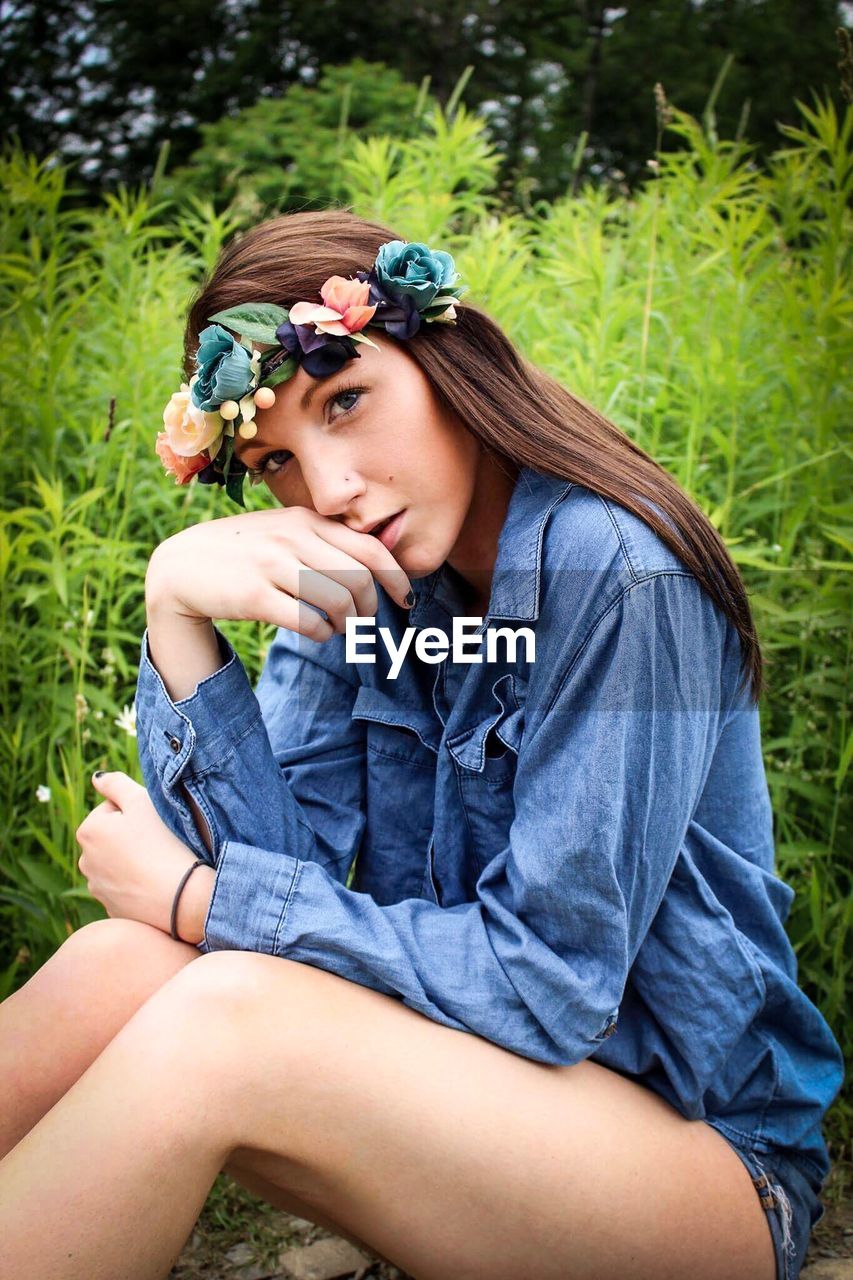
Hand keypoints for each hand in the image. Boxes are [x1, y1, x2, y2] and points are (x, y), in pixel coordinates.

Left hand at [75, 772, 212, 937]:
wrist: (180, 896)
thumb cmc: (162, 842)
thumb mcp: (141, 801)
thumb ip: (115, 783)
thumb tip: (97, 778)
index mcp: (88, 830)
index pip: (113, 809)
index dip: (137, 812)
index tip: (153, 823)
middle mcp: (85, 860)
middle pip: (113, 837)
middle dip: (131, 836)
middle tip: (157, 842)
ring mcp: (97, 887)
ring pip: (118, 862)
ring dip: (133, 859)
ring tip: (157, 862)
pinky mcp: (111, 907)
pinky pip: (125, 887)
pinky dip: (137, 883)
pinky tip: (155, 883)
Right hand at [145, 505, 413, 642]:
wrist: (181, 565)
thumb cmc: (243, 552)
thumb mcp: (281, 531)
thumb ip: (322, 540)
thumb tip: (375, 566)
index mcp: (305, 520)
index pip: (369, 548)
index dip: (396, 577)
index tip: (405, 598)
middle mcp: (292, 538)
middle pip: (359, 579)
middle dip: (371, 606)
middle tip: (365, 620)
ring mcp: (272, 566)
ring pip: (338, 602)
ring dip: (348, 623)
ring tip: (340, 627)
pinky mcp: (254, 596)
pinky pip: (309, 622)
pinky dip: (323, 634)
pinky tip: (319, 632)